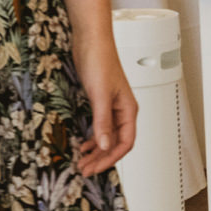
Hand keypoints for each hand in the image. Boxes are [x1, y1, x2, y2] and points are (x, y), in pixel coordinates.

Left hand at [69, 23, 137, 175]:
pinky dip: (92, 138)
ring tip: (82, 161)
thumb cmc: (100, 60)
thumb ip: (102, 121)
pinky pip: (99, 127)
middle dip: (101, 158)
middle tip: (85, 170)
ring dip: (95, 151)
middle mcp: (122, 111)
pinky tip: (83, 144)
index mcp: (128, 110)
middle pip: (115, 143)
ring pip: (106, 136)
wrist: (90, 40)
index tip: (95, 167)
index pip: (125, 143)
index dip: (110, 158)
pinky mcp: (99, 102)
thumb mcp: (100, 95)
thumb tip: (103, 144)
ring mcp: (111, 107)